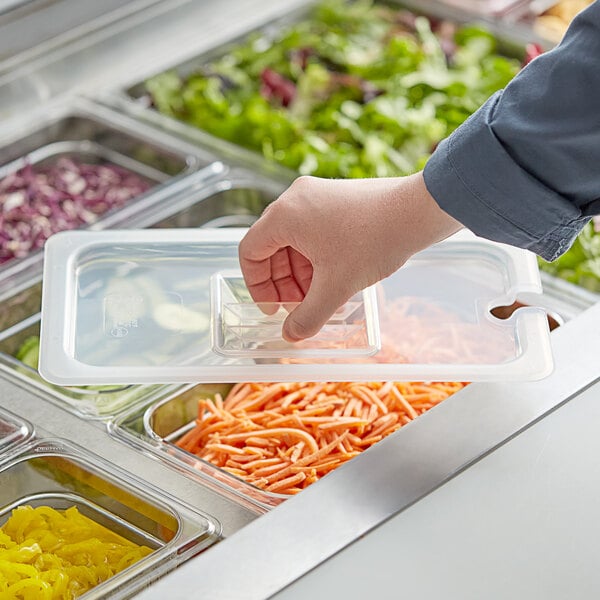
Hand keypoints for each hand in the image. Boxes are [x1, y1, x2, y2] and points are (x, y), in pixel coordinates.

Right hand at [239, 171, 461, 341]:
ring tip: (320, 295)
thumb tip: (291, 336)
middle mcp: (295, 199)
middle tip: (300, 306)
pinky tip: (334, 277)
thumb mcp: (336, 286)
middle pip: (270, 247)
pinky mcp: (334, 198)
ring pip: (293, 241)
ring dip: (300, 273)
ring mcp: (316, 195)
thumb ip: (308, 316)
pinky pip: (312, 231)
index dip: (257, 287)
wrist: (419, 210)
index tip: (274, 309)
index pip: (249, 252)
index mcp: (284, 215)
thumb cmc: (375, 240)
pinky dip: (315, 257)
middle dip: (282, 283)